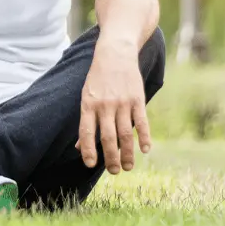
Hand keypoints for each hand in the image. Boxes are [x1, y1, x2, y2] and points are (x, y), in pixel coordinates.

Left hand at [76, 42, 150, 173]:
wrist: (115, 53)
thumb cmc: (98, 79)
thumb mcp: (86, 96)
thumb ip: (86, 122)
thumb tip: (79, 148)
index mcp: (88, 104)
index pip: (86, 132)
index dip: (88, 149)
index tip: (90, 165)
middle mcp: (104, 105)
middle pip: (108, 137)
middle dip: (110, 157)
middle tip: (114, 171)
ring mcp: (122, 102)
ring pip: (125, 133)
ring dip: (127, 153)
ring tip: (127, 167)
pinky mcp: (137, 98)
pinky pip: (142, 122)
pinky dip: (144, 137)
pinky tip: (145, 150)